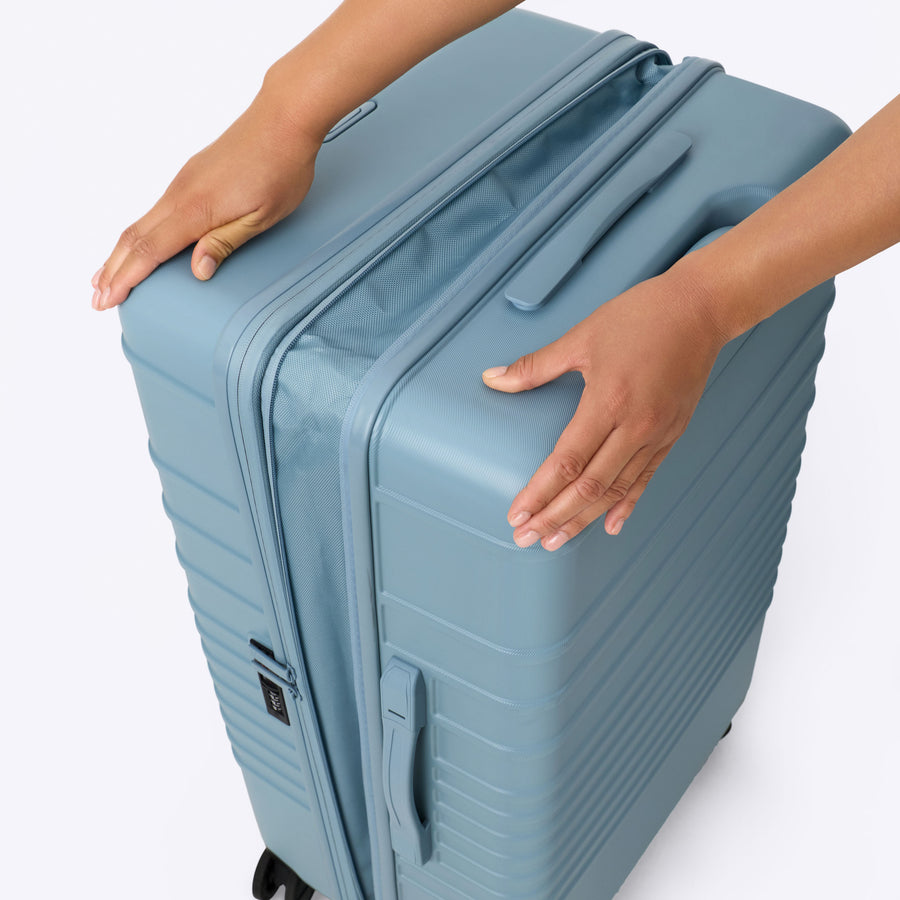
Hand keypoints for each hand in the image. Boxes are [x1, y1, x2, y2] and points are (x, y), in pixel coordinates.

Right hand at [92, 85, 320, 309]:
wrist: (281, 119)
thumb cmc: (279, 169)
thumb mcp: (262, 216)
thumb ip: (225, 243)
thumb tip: (197, 272)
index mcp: (195, 209)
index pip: (149, 251)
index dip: (126, 278)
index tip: (108, 300)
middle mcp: (179, 195)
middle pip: (134, 238)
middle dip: (112, 271)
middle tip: (96, 299)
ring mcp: (182, 184)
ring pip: (140, 223)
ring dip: (120, 254)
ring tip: (105, 277)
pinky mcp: (189, 177)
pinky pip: (154, 212)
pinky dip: (138, 235)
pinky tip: (137, 245)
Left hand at [482, 269, 727, 549]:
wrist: (701, 308)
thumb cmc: (640, 316)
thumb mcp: (581, 337)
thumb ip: (534, 367)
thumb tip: (492, 379)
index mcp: (607, 401)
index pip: (565, 462)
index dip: (539, 493)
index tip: (517, 515)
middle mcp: (635, 426)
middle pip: (588, 486)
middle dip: (554, 517)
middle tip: (527, 539)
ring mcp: (657, 434)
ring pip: (616, 489)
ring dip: (584, 518)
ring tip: (556, 540)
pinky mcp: (672, 435)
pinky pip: (646, 478)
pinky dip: (626, 504)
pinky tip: (609, 525)